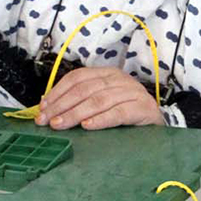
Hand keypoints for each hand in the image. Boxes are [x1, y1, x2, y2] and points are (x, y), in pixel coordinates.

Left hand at [36, 67, 163, 129]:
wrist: (158, 124)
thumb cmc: (126, 115)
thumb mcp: (102, 104)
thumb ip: (81, 102)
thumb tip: (49, 108)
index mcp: (107, 74)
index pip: (77, 77)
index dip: (57, 92)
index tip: (42, 108)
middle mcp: (119, 79)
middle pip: (85, 89)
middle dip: (62, 105)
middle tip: (46, 120)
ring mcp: (133, 92)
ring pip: (99, 100)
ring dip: (76, 113)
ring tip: (60, 124)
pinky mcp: (144, 108)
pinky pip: (119, 113)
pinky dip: (101, 120)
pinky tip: (87, 126)